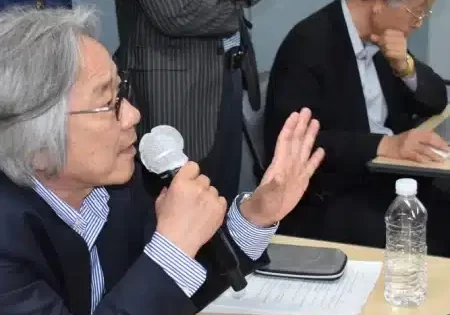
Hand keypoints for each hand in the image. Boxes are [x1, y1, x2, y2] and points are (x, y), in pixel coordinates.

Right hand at [155, 162, 226, 257]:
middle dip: (199, 186)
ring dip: (208, 196)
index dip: (191, 173)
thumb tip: (172, 186)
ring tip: (201, 208)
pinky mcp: (220, 208)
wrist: (178, 243)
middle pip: (204, 179)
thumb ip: (168, 190)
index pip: (193, 166)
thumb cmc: (166, 222)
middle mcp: (198, 187)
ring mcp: (211, 197)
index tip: (189, 181)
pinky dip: (216, 205)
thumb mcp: (160, 202)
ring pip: (213, 190)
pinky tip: (209, 213)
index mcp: (182, 182)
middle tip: (194, 198)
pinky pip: (221, 200)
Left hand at [240, 108, 324, 226]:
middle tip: (307, 110)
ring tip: (315, 122)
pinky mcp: (302, 181)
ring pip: (304, 150)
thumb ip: (273, 187)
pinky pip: (310, 166)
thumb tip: (278, 177)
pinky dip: (315, 158)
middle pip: (296, 140)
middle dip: (301, 126)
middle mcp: (288, 164)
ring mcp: (296, 171)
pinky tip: (321, 150)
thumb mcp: (267, 196)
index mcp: (280, 164)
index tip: (295, 114)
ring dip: (309, 136)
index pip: (285, 141)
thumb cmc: (264, 203)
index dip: (290, 128)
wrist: (267, 214)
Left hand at [371, 29, 408, 73]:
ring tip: (387, 52)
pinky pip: (390, 52)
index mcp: (399, 34)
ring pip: (387, 46)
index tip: (382, 43)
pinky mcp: (402, 54)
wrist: (399, 61)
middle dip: (382, 44)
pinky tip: (389, 55)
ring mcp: (403, 46)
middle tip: (383, 48)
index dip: (381, 38)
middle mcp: (403, 39)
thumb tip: (371, 35)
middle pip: (386, 38)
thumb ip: (378, 39)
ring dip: (384, 50)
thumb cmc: (392, 51)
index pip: (387, 32)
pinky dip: (387, 54)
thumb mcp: (384, 44)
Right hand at [377, 129, 449, 162]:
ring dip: (434, 155)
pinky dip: (424, 159)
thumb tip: (437, 144)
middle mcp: (412, 137)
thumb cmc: (400, 141)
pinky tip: (429, 162)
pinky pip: (417, 157)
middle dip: (440, 147)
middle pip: (430, 141)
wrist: (385, 145)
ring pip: (425, 150)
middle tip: (447, 152)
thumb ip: (422, 138)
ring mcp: (408, 145)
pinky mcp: (405, 153)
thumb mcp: (411, 136)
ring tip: (441, 159)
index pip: (431, 135)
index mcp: (415, 132)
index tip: (446, 146)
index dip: (440, 141)